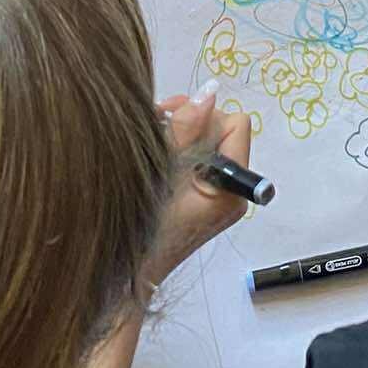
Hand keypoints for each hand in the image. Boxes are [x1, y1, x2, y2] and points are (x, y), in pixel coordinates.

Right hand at [141, 88, 253, 290]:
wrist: (131, 275)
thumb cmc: (146, 225)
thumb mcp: (163, 170)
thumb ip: (185, 129)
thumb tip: (208, 92)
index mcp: (232, 186)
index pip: (236, 124)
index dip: (205, 117)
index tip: (172, 120)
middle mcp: (233, 191)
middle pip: (222, 130)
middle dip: (190, 122)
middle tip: (155, 123)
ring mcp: (220, 197)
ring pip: (208, 142)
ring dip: (180, 134)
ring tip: (150, 139)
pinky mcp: (205, 201)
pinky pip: (200, 161)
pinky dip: (178, 152)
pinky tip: (154, 157)